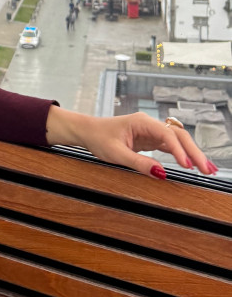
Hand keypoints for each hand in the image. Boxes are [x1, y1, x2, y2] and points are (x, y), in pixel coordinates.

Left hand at [45, 105, 218, 179]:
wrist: (88, 131)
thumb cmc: (99, 138)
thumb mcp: (116, 154)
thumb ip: (139, 163)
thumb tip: (161, 173)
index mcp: (142, 122)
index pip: (167, 135)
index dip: (180, 150)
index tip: (188, 165)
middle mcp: (150, 124)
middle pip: (178, 135)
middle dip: (194, 152)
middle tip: (208, 169)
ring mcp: (151, 131)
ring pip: (177, 140)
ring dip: (192, 153)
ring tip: (207, 169)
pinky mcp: (150, 139)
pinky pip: (170, 146)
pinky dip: (182, 154)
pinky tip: (192, 164)